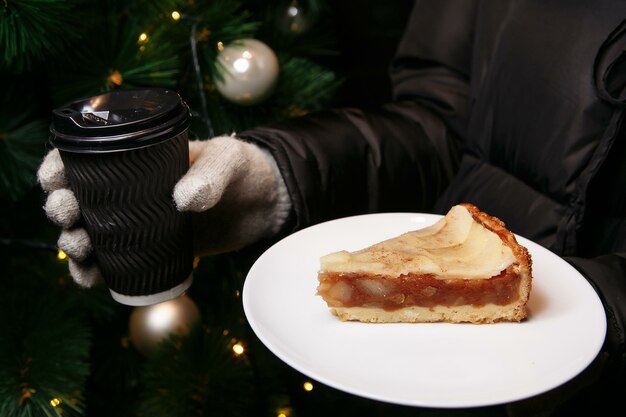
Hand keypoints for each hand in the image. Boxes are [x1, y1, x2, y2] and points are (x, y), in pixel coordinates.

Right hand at [37, 136, 290, 287]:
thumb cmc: (244, 170)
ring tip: (79, 248)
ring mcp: (140, 224)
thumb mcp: (229, 160)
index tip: (54, 179)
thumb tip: (182, 201)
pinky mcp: (154, 251)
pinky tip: (91, 278)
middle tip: (68, 215)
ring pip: (90, 234)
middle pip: (79, 199)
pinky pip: (115, 264)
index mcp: (140, 160)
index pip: (87, 159)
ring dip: (73, 243)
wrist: (266, 204)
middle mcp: (132, 192)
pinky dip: (96, 273)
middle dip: (62, 208)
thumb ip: (211, 174)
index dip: (60, 167)